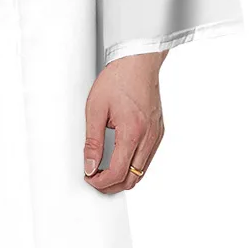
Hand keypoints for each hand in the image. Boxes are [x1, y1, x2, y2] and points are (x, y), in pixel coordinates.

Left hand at [83, 51, 165, 193]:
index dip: (101, 182)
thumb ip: (92, 141)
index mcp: (132, 133)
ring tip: (104, 171)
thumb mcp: (95, 109)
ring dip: (123, 177)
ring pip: (142, 172)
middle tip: (94, 178)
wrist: (138, 62)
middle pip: (132, 179)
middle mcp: (149, 138)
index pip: (118, 173)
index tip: (89, 178)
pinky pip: (148, 159)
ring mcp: (157, 136)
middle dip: (111, 185)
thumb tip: (90, 166)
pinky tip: (119, 159)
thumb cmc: (118, 80)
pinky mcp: (159, 132)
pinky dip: (133, 165)